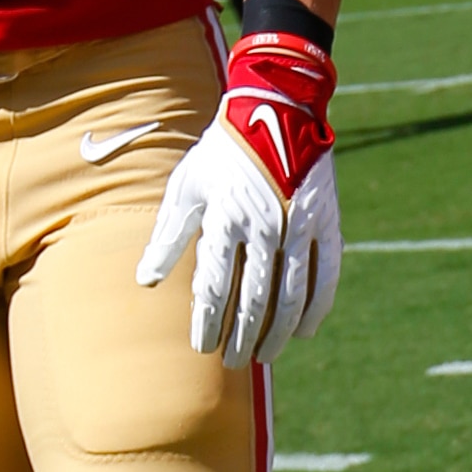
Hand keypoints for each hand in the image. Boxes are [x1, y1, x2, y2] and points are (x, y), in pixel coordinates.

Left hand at [137, 28, 341, 365]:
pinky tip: (304, 331)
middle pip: (252, 297)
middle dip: (241, 335)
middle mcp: (264, 225)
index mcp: (225, 217)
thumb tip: (145, 280)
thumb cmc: (222, 151)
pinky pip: (325, 273)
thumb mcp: (187, 186)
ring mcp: (300, 225)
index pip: (214, 284)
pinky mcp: (326, 220)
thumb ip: (168, 235)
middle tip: (232, 362)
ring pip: (290, 293)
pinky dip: (316, 306)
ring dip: (277, 330)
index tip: (201, 345)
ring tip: (265, 356)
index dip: (207, 319)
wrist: (276, 108)